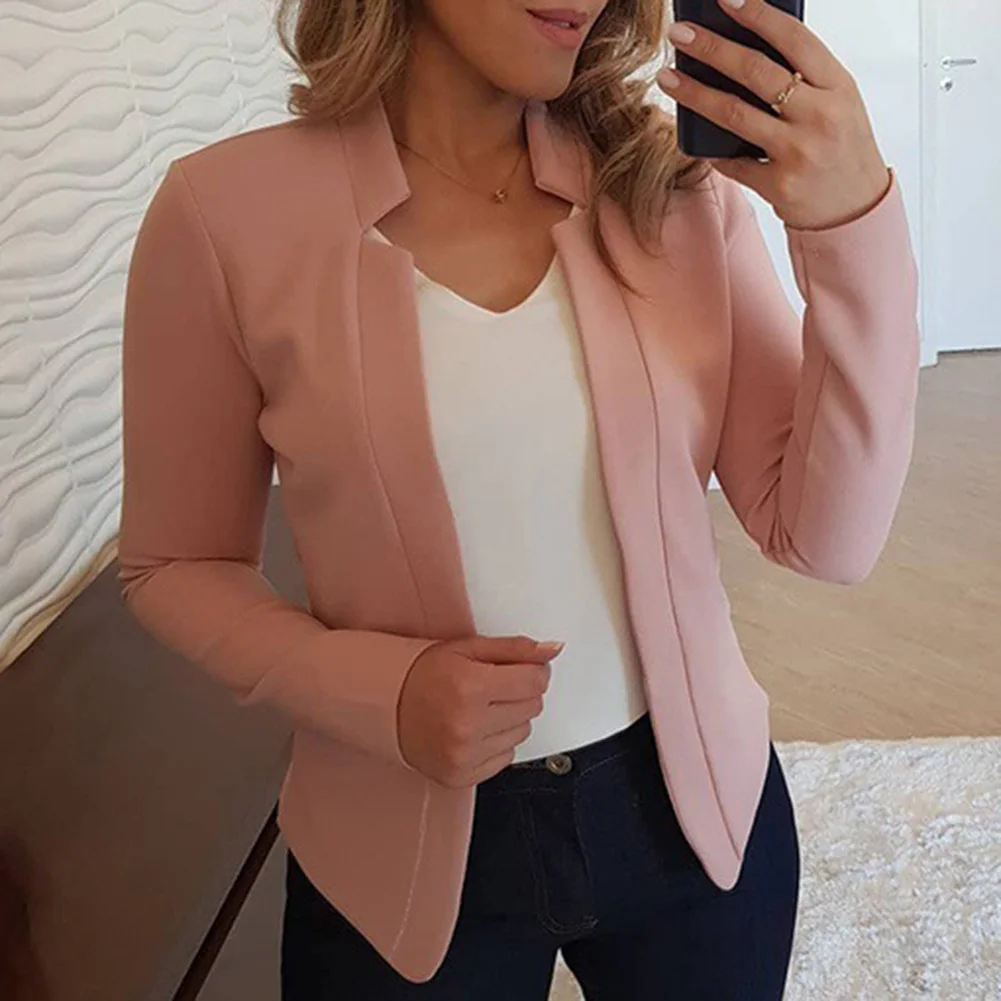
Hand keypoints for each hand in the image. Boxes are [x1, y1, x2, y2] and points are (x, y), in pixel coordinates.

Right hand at [398, 635, 564, 787]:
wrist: (384, 706)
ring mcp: (465, 754)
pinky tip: (475, 729)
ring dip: (510, 718)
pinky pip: (505, 757)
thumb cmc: (423, 673)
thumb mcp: (468, 648)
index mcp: (471, 686)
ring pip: (522, 733)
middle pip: (532, 707)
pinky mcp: (462, 775)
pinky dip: (497, 742)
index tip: (520, 669)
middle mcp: (469, 724)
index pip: (536, 682)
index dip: (533, 671)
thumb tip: (554, 650)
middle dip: (520, 693)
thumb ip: (515, 649)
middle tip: (493, 686)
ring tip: (481, 708)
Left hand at [659, 0, 891, 230]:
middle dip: (712, 48)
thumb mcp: (838, 103)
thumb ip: (804, 77)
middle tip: (680, 33)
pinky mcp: (779, 185)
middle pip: (756, 72)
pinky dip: (711, 149)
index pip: (794, 39)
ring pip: (734, 114)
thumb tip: (744, 47)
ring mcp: (798, 152)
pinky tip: (691, 133)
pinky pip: (732, 161)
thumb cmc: (841, 147)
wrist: (856, 209)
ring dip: (694, 93)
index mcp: (839, 86)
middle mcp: (820, 116)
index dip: (758, 15)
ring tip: (668, 77)